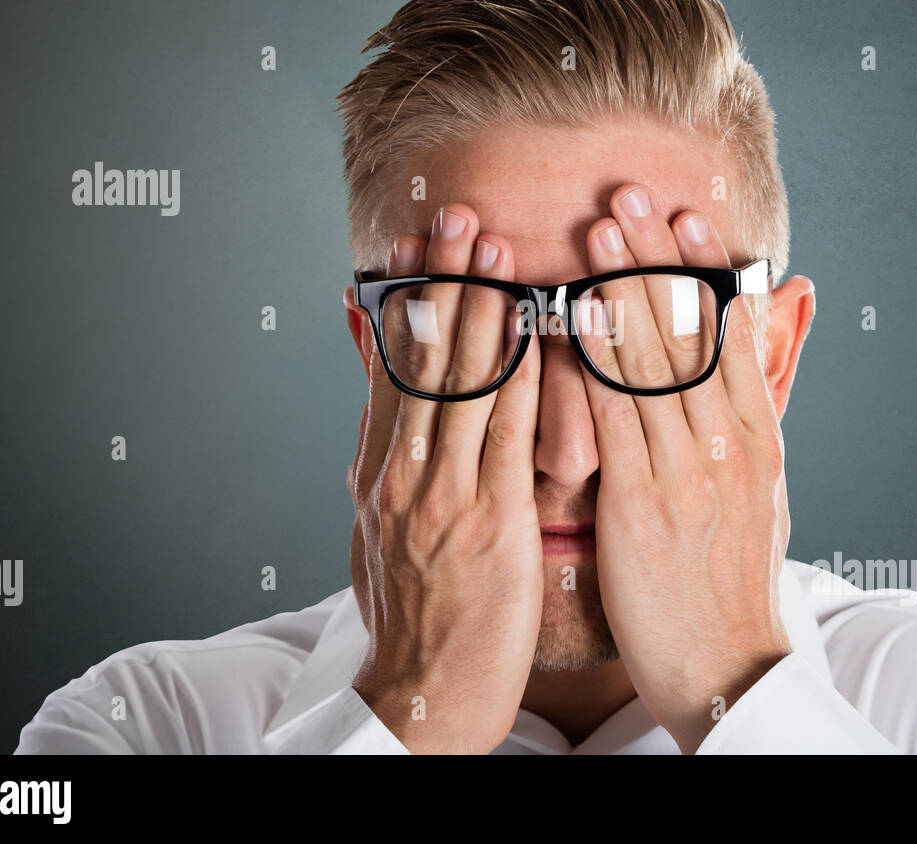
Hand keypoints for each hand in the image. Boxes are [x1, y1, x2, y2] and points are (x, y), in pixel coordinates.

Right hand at [346, 204, 543, 753]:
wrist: (419, 698)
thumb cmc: (413, 618)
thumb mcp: (379, 534)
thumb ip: (387, 468)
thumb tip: (385, 416)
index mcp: (377, 473)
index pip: (391, 368)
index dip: (406, 302)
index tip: (415, 246)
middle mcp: (401, 474)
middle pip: (422, 361)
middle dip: (443, 283)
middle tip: (458, 217)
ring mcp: (442, 497)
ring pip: (461, 384)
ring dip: (483, 311)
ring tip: (495, 249)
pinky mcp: (489, 525)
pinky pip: (507, 437)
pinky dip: (522, 378)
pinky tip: (539, 333)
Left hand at [579, 183, 794, 753]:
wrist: (732, 667)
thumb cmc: (733, 582)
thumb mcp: (763, 496)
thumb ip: (749, 426)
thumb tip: (752, 372)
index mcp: (757, 437)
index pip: (730, 335)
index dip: (706, 270)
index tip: (686, 216)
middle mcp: (728, 440)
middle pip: (693, 329)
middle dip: (659, 255)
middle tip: (632, 192)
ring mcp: (688, 467)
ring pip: (656, 356)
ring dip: (625, 283)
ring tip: (602, 224)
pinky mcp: (644, 500)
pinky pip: (617, 413)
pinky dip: (597, 354)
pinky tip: (576, 309)